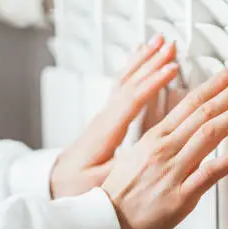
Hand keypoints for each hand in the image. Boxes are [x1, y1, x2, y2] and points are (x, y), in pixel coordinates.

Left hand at [50, 34, 177, 198]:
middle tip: (170, 45)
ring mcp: (105, 115)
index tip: (172, 69)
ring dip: (144, 59)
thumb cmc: (76, 187)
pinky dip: (135, 67)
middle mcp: (104, 117)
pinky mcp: (109, 118)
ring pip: (126, 79)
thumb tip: (147, 155)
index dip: (153, 82)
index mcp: (106, 132)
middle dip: (151, 61)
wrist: (54, 185)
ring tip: (159, 41)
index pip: (132, 99)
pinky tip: (141, 57)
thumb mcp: (99, 184)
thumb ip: (123, 169)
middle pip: (129, 81)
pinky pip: (124, 85)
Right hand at [101, 60, 227, 228]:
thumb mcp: (137, 156)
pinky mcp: (180, 196)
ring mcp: (173, 170)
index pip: (192, 100)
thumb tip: (186, 129)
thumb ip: (164, 141)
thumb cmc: (121, 194)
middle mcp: (165, 148)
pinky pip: (210, 172)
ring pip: (211, 133)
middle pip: (206, 110)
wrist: (102, 227)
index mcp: (156, 137)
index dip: (218, 82)